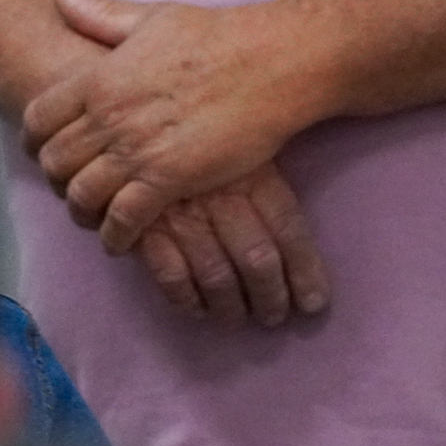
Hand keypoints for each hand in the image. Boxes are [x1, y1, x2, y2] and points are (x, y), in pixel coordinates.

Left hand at [22, 0, 319, 252]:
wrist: (274, 63)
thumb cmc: (223, 37)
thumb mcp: (155, 17)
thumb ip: (102, 16)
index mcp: (100, 78)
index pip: (39, 118)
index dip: (34, 140)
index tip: (44, 151)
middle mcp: (109, 117)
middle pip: (55, 161)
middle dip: (57, 180)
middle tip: (70, 188)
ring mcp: (137, 150)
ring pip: (83, 194)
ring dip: (82, 211)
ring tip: (93, 219)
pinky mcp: (170, 179)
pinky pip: (125, 218)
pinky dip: (116, 235)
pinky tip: (121, 240)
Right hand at [134, 162, 330, 326]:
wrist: (131, 128)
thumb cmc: (203, 144)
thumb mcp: (247, 149)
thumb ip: (273, 187)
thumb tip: (310, 234)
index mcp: (254, 176)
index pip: (289, 230)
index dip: (305, 272)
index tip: (314, 303)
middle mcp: (221, 198)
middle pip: (257, 261)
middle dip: (271, 297)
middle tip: (274, 317)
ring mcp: (181, 216)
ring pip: (217, 276)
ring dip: (231, 307)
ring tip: (239, 317)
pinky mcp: (143, 230)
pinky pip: (171, 277)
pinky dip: (187, 300)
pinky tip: (198, 310)